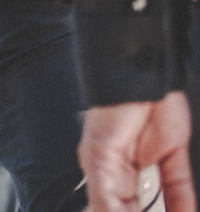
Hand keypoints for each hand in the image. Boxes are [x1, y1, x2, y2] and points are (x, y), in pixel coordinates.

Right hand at [80, 93, 194, 211]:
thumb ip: (102, 195)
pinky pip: (181, 187)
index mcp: (102, 174)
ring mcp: (151, 165)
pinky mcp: (173, 156)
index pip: (112, 208)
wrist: (136, 82)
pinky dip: (185, 205)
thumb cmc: (107, 111)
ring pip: (161, 202)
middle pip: (138, 207)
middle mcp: (126, 172)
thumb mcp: (96, 156)